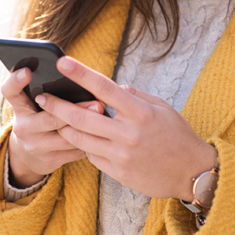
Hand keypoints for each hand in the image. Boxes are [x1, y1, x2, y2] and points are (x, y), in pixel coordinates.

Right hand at [0, 67, 100, 187]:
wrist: (29, 155)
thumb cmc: (39, 120)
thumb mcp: (34, 106)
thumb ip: (47, 93)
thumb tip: (78, 78)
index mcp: (19, 107)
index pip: (10, 91)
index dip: (16, 81)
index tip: (27, 71)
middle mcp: (23, 127)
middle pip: (49, 118)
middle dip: (75, 110)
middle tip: (96, 103)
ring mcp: (35, 146)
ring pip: (65, 137)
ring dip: (88, 128)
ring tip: (104, 118)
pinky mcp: (48, 160)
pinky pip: (73, 151)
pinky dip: (89, 142)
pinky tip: (101, 135)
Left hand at [34, 56, 217, 199]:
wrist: (193, 173)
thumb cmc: (178, 136)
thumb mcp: (162, 108)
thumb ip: (136, 96)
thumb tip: (115, 87)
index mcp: (140, 113)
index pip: (104, 88)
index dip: (80, 74)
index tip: (62, 62)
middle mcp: (129, 134)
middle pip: (82, 117)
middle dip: (57, 105)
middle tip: (42, 96)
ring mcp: (122, 155)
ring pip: (81, 139)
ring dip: (64, 127)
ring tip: (53, 117)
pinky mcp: (118, 173)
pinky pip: (92, 156)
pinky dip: (84, 146)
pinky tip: (80, 139)